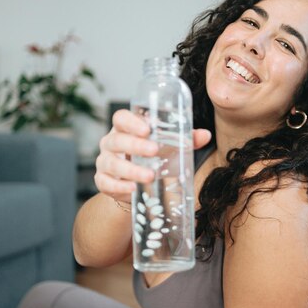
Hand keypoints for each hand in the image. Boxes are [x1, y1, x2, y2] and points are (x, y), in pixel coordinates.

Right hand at [94, 109, 211, 203]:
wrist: (135, 184)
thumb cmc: (152, 157)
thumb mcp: (167, 146)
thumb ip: (185, 139)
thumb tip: (205, 135)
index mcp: (125, 128)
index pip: (121, 118)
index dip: (131, 122)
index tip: (146, 129)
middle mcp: (111, 143)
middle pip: (116, 140)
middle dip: (135, 145)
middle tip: (154, 151)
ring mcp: (104, 162)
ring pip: (111, 163)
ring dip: (130, 169)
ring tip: (150, 175)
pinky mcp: (103, 181)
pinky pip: (105, 183)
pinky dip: (119, 187)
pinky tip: (132, 189)